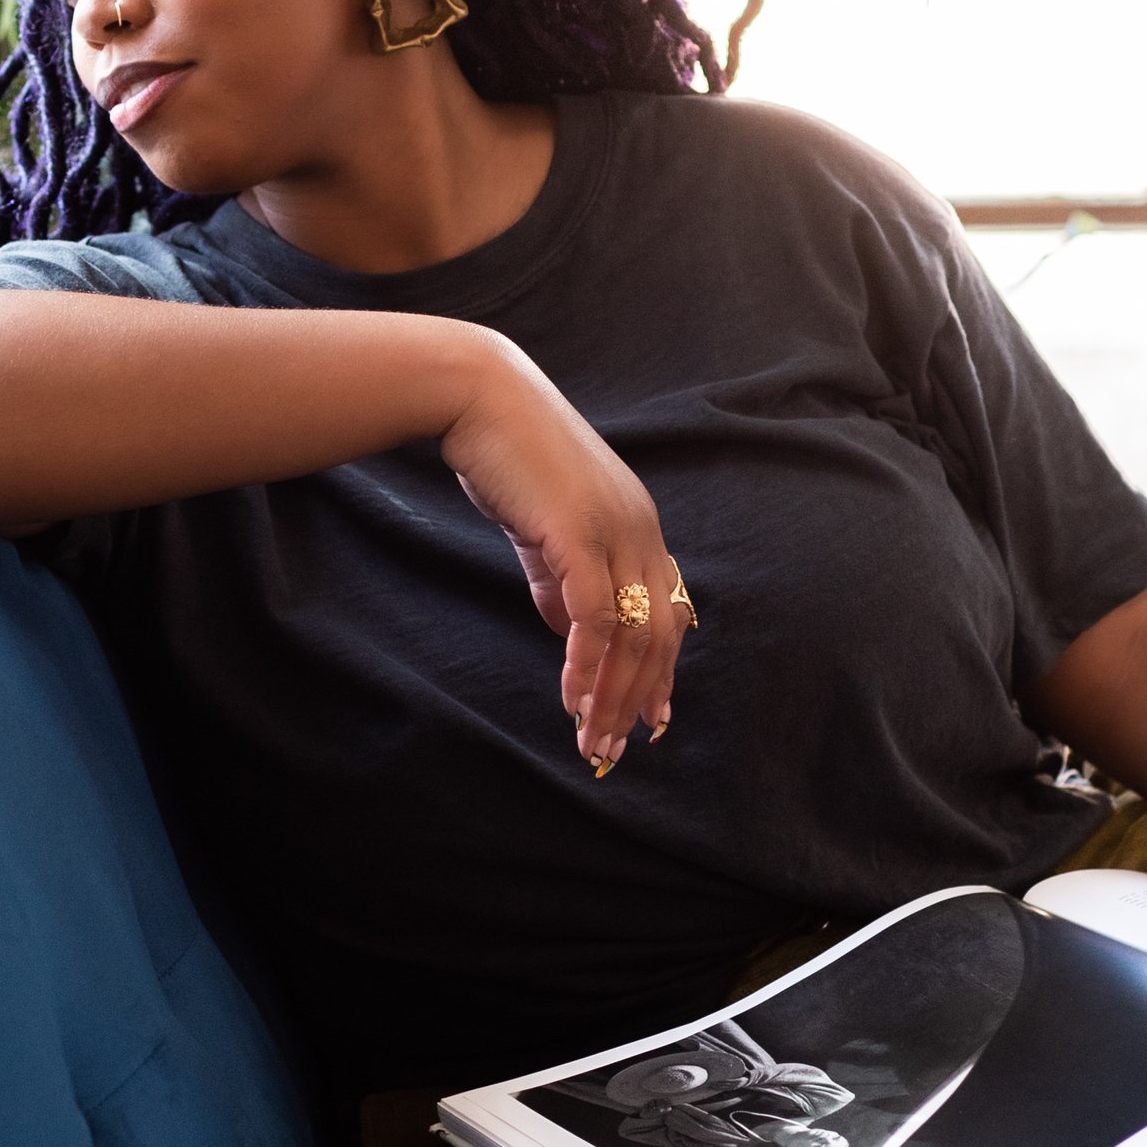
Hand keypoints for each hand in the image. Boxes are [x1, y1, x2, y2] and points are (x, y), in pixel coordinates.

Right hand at [439, 337, 690, 772]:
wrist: (478, 398)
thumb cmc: (505, 456)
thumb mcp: (542, 528)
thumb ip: (559, 580)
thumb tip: (570, 632)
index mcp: (640, 527)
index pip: (668, 611)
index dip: (662, 671)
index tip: (652, 719)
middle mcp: (641, 530)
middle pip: (660, 634)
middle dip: (641, 699)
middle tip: (618, 748)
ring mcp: (616, 531)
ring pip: (633, 634)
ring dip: (614, 696)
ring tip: (594, 741)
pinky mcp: (579, 534)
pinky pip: (595, 617)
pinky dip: (587, 666)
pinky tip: (573, 701)